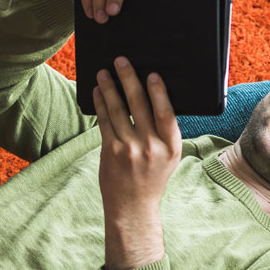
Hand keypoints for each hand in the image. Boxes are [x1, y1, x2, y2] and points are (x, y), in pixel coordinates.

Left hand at [93, 56, 180, 268]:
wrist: (133, 208)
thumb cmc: (151, 179)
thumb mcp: (168, 157)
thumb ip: (163, 132)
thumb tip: (153, 97)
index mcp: (171, 147)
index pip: (166, 113)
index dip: (159, 91)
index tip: (151, 74)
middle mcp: (152, 147)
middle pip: (140, 105)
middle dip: (129, 79)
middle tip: (121, 61)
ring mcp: (130, 150)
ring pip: (118, 110)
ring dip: (110, 88)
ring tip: (104, 73)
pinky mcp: (111, 153)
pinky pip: (105, 122)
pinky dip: (101, 104)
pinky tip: (98, 92)